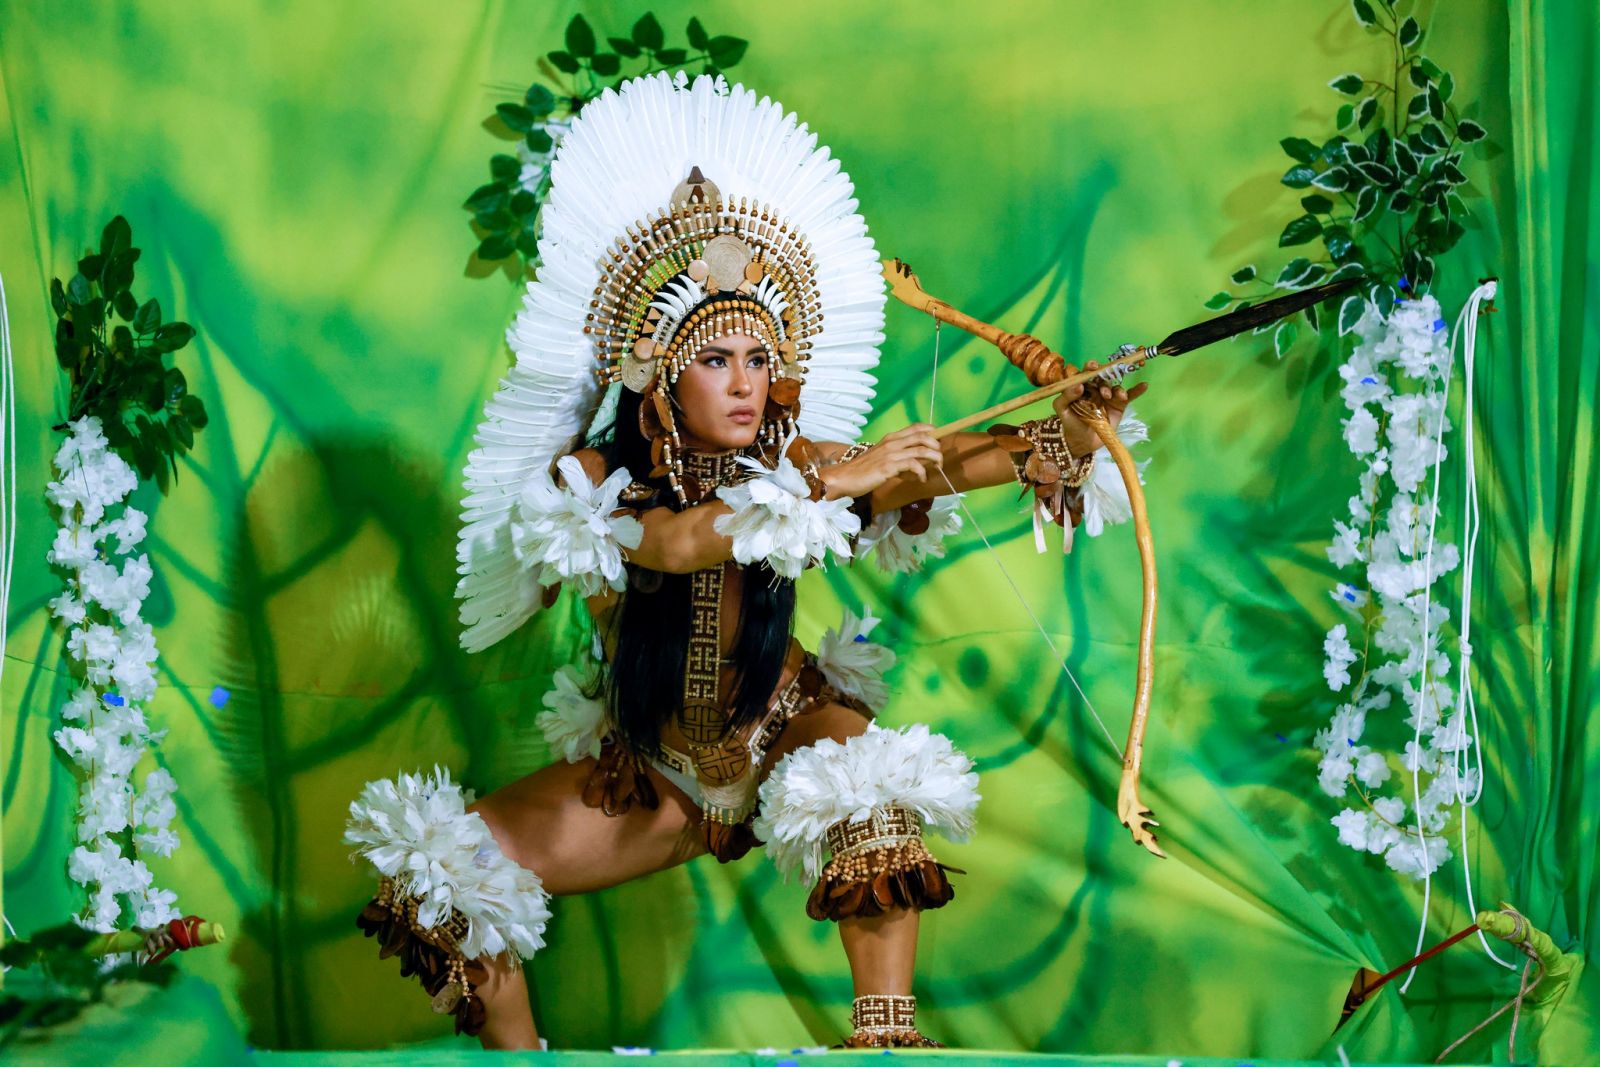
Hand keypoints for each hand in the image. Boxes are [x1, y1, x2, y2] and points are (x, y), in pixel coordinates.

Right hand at [819, 424, 942, 498]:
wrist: (843, 478)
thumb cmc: (861, 470)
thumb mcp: (881, 458)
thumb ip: (897, 456)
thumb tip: (915, 462)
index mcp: (890, 438)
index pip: (916, 427)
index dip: (932, 431)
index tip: (938, 442)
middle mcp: (892, 442)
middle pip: (924, 436)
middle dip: (937, 446)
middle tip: (939, 459)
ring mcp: (891, 454)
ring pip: (922, 450)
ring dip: (935, 459)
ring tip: (937, 468)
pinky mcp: (889, 467)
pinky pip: (913, 465)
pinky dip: (922, 472)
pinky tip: (920, 479)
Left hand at [1052, 360, 1148, 454]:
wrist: (1082, 441)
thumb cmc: (1070, 423)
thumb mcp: (1061, 409)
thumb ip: (1066, 396)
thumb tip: (1078, 386)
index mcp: (1082, 386)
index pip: (1086, 373)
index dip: (1090, 367)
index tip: (1093, 366)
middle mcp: (1096, 388)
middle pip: (1103, 378)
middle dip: (1104, 381)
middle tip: (1104, 393)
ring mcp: (1109, 396)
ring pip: (1115, 387)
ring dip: (1117, 389)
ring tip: (1117, 396)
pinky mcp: (1119, 405)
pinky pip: (1129, 396)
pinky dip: (1137, 390)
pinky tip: (1144, 385)